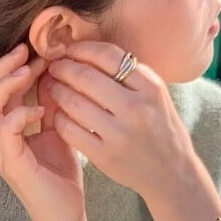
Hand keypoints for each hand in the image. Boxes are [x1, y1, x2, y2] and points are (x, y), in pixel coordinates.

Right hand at [0, 43, 87, 220]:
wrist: (65, 216)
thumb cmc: (61, 179)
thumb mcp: (57, 131)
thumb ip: (49, 104)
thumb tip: (52, 73)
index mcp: (4, 132)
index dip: (13, 68)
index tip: (39, 55)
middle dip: (3, 67)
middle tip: (27, 52)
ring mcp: (0, 152)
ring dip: (8, 83)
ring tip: (30, 71)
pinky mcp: (11, 163)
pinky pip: (5, 128)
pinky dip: (20, 112)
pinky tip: (41, 109)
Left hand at [41, 41, 198, 202]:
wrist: (170, 172)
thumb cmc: (159, 129)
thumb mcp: (155, 95)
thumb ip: (129, 75)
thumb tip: (89, 53)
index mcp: (150, 87)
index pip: (108, 56)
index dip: (82, 49)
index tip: (69, 49)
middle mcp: (136, 108)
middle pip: (87, 77)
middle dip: (63, 68)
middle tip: (53, 66)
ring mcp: (119, 134)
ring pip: (75, 103)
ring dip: (56, 91)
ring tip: (50, 86)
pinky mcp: (104, 155)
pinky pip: (71, 131)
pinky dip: (59, 119)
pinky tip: (57, 113)